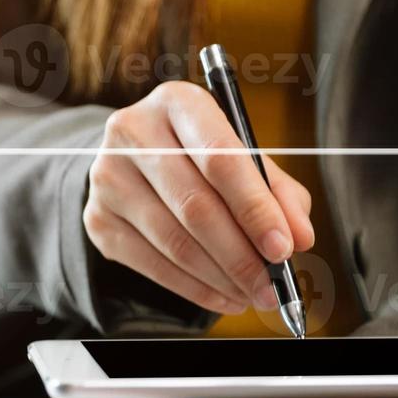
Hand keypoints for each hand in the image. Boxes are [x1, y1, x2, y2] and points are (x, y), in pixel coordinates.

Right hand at [83, 81, 314, 314]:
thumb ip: (278, 192)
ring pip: (174, 242)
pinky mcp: (98, 219)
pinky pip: (152, 265)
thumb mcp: (244, 156)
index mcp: (177, 102)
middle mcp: (134, 132)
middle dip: (241, 255)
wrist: (135, 158)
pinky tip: (223, 295)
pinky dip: (195, 288)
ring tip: (253, 294)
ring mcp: (108, 177)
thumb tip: (299, 237)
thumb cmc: (200, 155)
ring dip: (221, 278)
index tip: (283, 248)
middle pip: (195, 206)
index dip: (255, 208)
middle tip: (272, 286)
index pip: (220, 158)